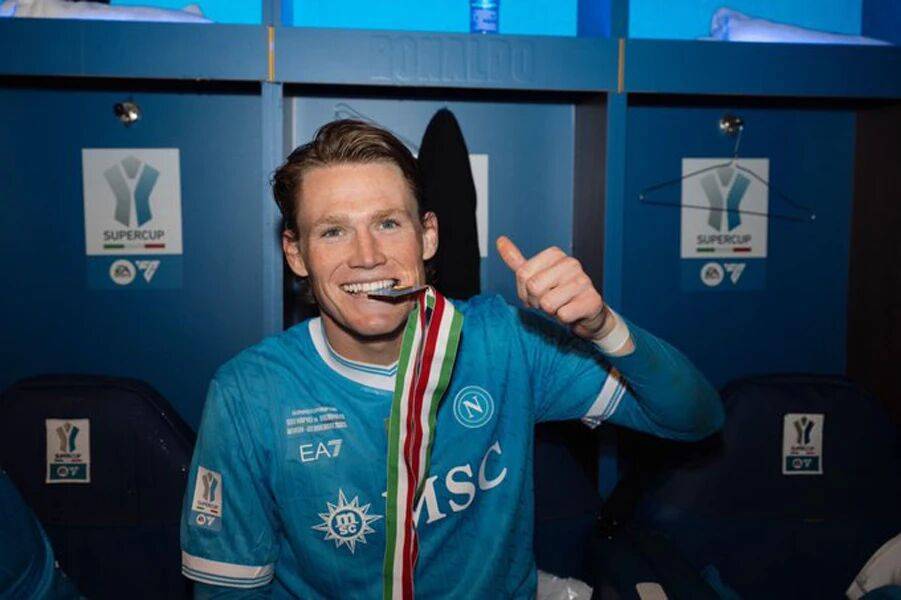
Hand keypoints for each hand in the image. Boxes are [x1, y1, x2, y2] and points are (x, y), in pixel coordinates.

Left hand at [496, 236, 613, 341]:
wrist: (585, 312)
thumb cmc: (557, 293)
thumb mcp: (535, 276)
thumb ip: (517, 261)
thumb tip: (499, 240)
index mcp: (555, 254)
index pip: (522, 274)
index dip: (524, 290)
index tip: (536, 292)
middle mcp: (571, 263)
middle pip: (533, 287)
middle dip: (536, 301)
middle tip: (549, 301)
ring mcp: (584, 280)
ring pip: (548, 303)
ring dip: (551, 311)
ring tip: (561, 306)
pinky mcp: (592, 300)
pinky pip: (563, 315)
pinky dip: (564, 319)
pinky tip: (572, 312)